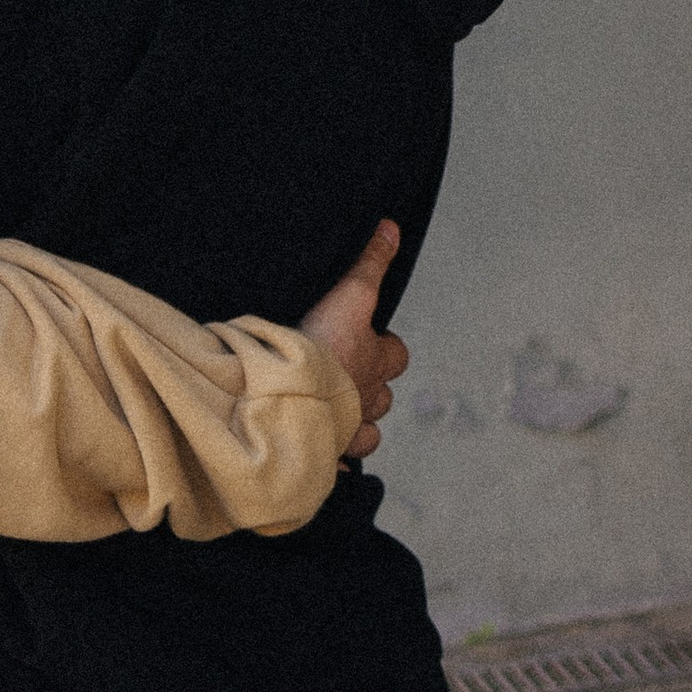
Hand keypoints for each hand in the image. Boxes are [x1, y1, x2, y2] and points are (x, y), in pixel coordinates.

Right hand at [299, 219, 407, 457]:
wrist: (294, 393)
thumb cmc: (323, 344)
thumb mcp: (351, 292)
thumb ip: (371, 262)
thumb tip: (392, 228)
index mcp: (376, 361)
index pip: (397, 355)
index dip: (387, 348)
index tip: (372, 340)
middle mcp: (370, 397)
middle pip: (385, 397)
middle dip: (372, 388)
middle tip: (347, 375)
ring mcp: (350, 427)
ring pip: (369, 431)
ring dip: (357, 422)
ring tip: (336, 412)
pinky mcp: (327, 450)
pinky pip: (339, 463)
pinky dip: (333, 458)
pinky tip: (320, 451)